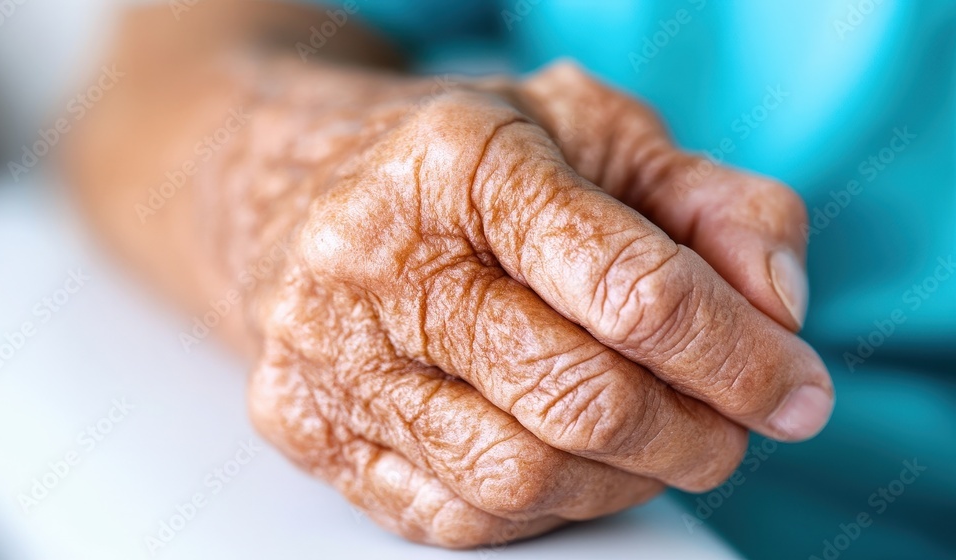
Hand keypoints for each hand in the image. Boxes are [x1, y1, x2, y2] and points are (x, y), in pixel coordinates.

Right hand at [240, 60, 832, 546]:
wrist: (296, 191)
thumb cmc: (458, 161)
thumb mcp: (595, 134)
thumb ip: (710, 203)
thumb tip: (777, 307)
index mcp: (460, 160)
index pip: (631, 290)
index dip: (738, 357)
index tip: (793, 389)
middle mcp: (375, 258)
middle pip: (579, 400)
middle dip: (694, 434)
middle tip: (730, 425)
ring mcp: (328, 353)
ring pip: (518, 478)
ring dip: (621, 479)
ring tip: (650, 439)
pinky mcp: (307, 427)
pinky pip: (453, 518)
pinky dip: (542, 507)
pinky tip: (564, 456)